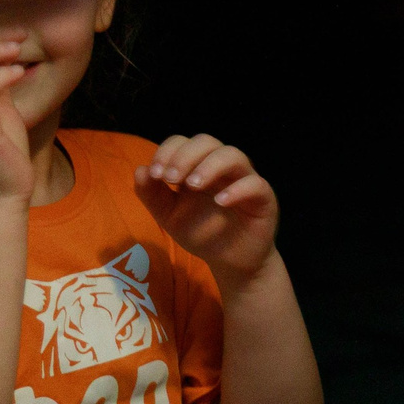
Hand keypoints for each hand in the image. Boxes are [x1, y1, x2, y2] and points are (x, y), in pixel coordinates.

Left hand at [136, 134, 281, 286]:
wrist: (229, 261)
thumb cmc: (201, 232)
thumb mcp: (169, 216)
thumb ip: (152, 195)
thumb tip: (140, 170)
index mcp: (198, 166)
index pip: (183, 143)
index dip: (168, 152)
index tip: (155, 174)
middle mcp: (222, 167)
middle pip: (207, 141)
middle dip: (185, 156)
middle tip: (170, 178)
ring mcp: (244, 179)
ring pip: (233, 155)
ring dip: (209, 166)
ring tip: (192, 186)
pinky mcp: (263, 198)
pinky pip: (255, 184)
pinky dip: (237, 189)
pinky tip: (220, 202)